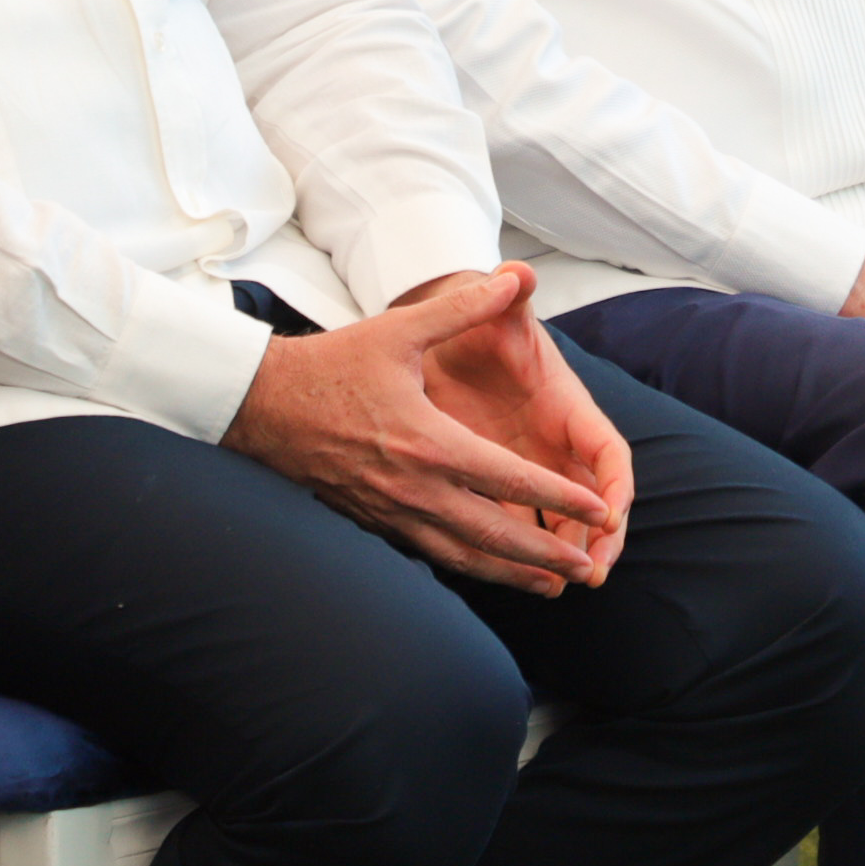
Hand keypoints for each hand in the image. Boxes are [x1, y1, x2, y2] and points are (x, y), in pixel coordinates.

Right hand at [223, 266, 621, 596]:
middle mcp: (416, 489)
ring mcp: (394, 513)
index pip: (511, 480)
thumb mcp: (400, 331)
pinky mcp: (375, 522)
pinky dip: (469, 568)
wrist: (264, 405)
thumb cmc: (333, 365)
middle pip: (495, 535)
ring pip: (465, 557)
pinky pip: (432, 556)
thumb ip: (462, 309)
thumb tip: (514, 279)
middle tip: (588, 569)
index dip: (560, 498)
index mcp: (431, 444)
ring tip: (552, 586)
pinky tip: (489, 570)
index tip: (600, 511)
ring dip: (512, 574)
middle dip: (546, 555)